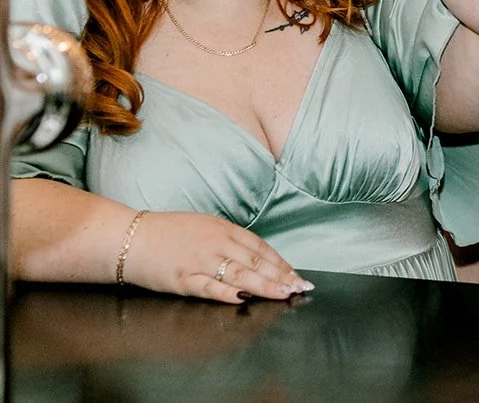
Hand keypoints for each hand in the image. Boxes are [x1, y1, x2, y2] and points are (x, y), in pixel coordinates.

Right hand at [123, 211, 311, 303]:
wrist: (132, 238)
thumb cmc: (170, 232)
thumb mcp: (206, 226)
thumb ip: (230, 240)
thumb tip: (256, 257)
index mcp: (223, 229)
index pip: (260, 247)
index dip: (280, 262)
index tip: (295, 274)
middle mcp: (215, 244)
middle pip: (255, 261)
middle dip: (280, 276)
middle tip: (299, 287)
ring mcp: (199, 262)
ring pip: (239, 274)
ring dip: (264, 286)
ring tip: (283, 294)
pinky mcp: (183, 279)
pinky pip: (210, 288)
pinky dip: (228, 293)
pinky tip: (245, 299)